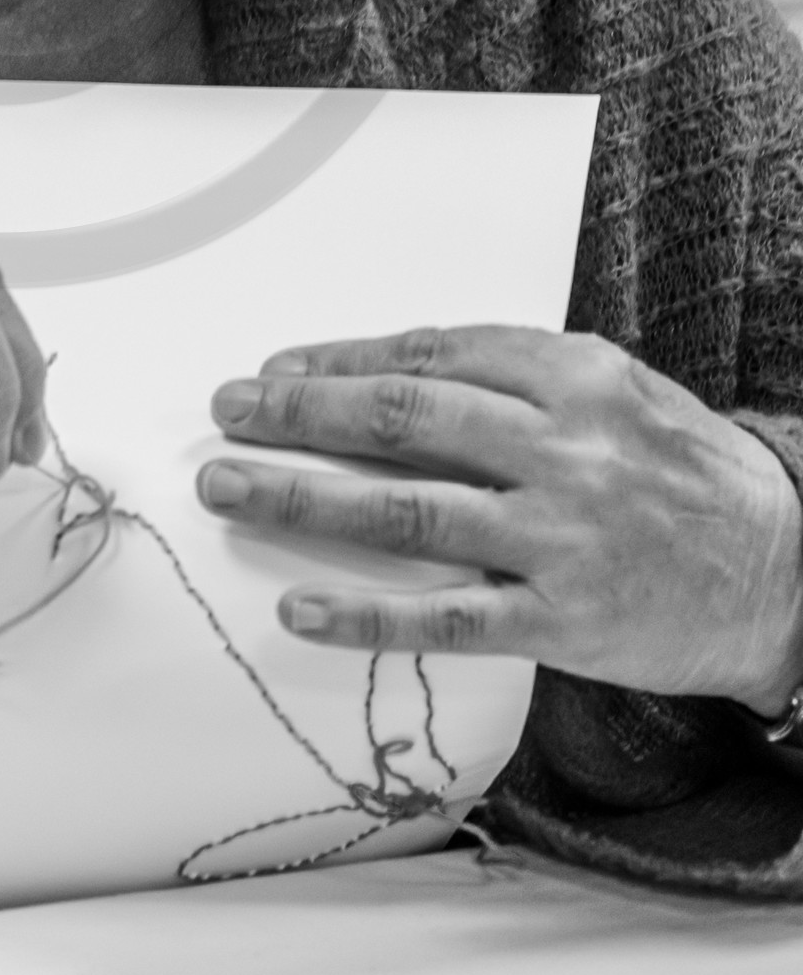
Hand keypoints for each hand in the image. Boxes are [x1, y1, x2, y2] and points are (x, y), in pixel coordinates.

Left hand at [195, 325, 802, 709]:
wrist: (789, 568)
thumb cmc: (686, 473)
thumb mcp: (614, 390)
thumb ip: (516, 376)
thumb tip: (392, 372)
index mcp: (570, 374)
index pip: (427, 357)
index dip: (339, 361)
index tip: (277, 369)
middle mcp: (559, 446)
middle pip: (400, 419)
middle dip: (299, 411)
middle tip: (229, 412)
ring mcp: (558, 535)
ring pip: (404, 509)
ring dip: (302, 494)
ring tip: (230, 485)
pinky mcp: (560, 618)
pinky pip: (445, 616)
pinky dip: (364, 613)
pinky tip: (299, 607)